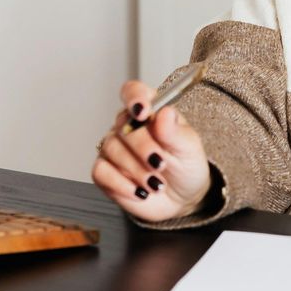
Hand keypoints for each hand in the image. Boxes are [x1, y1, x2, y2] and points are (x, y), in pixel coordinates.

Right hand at [90, 80, 211, 222]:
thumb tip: (164, 114)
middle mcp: (128, 126)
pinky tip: (139, 192)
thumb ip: (176, 132)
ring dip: (136, 170)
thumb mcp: (189, 148)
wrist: (183, 198)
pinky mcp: (106, 172)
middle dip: (142, 147)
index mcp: (150, 112)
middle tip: (160, 163)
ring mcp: (114, 148)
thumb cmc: (186, 166)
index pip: (133, 92)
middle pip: (123, 125)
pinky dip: (121, 184)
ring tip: (156, 184)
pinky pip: (101, 171)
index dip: (134, 98)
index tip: (142, 112)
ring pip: (111, 149)